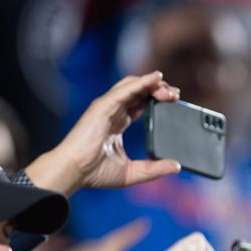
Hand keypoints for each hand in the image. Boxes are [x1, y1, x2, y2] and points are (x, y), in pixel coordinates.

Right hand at [25, 73, 182, 194]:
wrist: (74, 171)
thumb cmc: (94, 173)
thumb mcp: (132, 172)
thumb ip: (154, 169)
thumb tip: (176, 167)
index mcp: (118, 123)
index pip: (140, 104)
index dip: (157, 98)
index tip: (174, 101)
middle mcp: (113, 112)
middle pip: (139, 91)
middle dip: (159, 89)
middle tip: (176, 95)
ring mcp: (107, 107)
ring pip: (133, 85)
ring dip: (153, 84)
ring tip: (170, 90)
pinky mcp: (103, 106)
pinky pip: (125, 89)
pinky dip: (142, 82)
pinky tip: (156, 78)